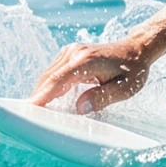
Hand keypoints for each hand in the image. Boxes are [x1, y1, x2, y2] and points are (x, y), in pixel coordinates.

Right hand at [28, 40, 152, 114]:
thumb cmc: (133, 70)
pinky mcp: (70, 53)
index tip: (29, 110)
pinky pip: (54, 71)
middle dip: (38, 97)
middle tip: (28, 117)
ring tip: (35, 112)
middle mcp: (75, 53)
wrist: (137, 49)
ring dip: (42, 92)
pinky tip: (47, 99)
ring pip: (49, 74)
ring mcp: (71, 51)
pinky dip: (49, 85)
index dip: (43, 96)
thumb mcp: (125, 88)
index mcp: (87, 61)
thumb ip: (102, 97)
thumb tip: (80, 108)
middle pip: (49, 78)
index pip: (58, 80)